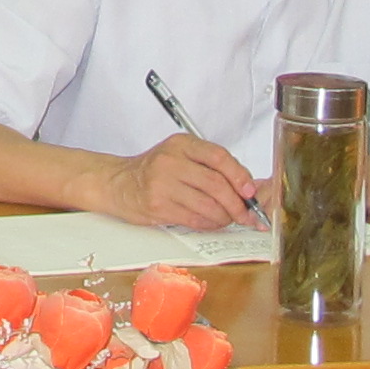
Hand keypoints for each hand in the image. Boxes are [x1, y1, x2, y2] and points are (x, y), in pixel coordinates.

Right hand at [93, 134, 261, 230]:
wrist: (119, 183)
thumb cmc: (154, 171)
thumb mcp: (180, 156)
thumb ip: (211, 166)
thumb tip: (248, 186)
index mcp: (181, 144)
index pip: (219, 157)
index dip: (240, 176)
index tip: (250, 192)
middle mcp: (171, 161)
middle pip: (216, 184)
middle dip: (237, 203)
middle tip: (246, 214)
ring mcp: (162, 184)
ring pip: (208, 205)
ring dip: (224, 217)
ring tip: (227, 218)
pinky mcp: (158, 206)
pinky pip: (195, 219)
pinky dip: (210, 224)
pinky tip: (211, 222)